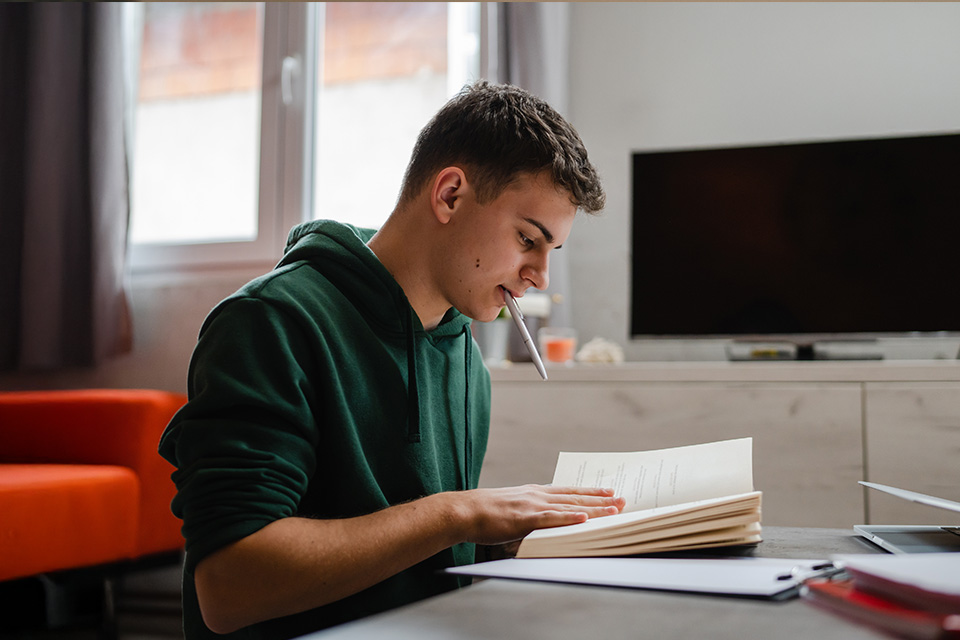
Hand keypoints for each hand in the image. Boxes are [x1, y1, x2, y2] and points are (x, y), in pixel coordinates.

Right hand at [454, 484, 624, 545]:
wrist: (464, 511)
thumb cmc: (484, 513)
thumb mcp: (511, 506)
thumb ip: (529, 512)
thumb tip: (542, 520)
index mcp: (534, 492)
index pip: (569, 491)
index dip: (590, 491)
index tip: (609, 491)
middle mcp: (537, 495)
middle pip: (575, 496)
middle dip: (601, 499)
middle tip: (623, 500)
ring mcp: (532, 506)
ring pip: (569, 506)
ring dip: (594, 508)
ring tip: (614, 509)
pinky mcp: (525, 518)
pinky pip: (551, 518)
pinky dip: (569, 517)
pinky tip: (584, 518)